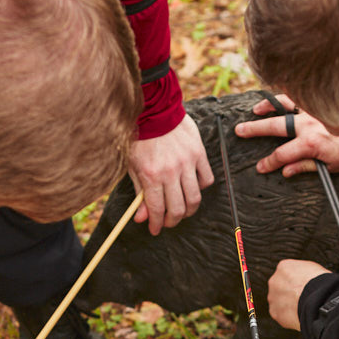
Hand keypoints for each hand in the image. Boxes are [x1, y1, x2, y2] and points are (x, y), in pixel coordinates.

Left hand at [129, 115, 213, 235]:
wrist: (155, 110)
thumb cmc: (140, 138)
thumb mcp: (133, 166)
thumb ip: (139, 193)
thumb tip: (141, 217)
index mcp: (151, 175)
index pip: (157, 210)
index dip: (156, 224)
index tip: (155, 229)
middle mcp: (171, 172)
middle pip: (178, 209)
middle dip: (172, 221)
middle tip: (168, 222)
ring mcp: (187, 163)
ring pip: (195, 198)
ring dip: (188, 209)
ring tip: (182, 209)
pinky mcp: (199, 154)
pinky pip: (206, 179)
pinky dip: (201, 187)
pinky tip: (192, 187)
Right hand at [234, 94, 338, 176]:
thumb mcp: (330, 167)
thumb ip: (305, 166)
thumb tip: (285, 170)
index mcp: (310, 144)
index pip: (282, 155)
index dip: (269, 163)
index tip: (259, 167)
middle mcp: (309, 124)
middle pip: (276, 127)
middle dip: (255, 129)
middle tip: (240, 130)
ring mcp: (314, 111)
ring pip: (286, 104)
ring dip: (269, 106)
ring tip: (256, 110)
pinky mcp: (322, 103)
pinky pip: (302, 96)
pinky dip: (290, 94)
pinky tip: (282, 95)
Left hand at [268, 259, 330, 330]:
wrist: (318, 300)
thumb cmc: (320, 284)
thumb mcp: (314, 268)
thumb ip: (303, 272)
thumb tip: (306, 278)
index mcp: (284, 267)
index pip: (286, 274)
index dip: (295, 282)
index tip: (301, 287)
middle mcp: (275, 281)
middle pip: (280, 287)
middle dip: (289, 293)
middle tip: (301, 298)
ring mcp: (273, 297)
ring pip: (279, 301)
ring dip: (288, 305)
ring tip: (301, 308)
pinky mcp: (274, 312)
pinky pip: (280, 314)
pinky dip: (288, 316)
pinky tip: (298, 315)